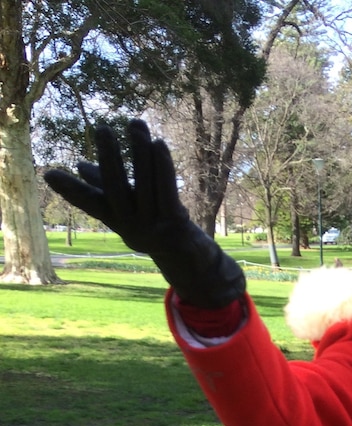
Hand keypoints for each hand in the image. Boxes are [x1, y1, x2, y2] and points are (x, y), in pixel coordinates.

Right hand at [44, 120, 244, 308]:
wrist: (190, 261)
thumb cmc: (156, 228)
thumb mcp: (129, 208)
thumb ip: (107, 187)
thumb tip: (80, 165)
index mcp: (117, 221)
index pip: (89, 204)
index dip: (70, 190)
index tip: (48, 174)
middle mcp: (132, 226)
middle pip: (116, 189)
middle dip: (109, 158)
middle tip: (102, 128)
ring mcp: (154, 228)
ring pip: (145, 185)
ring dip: (140, 153)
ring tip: (135, 124)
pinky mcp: (175, 225)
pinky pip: (167, 191)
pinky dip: (163, 167)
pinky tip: (158, 144)